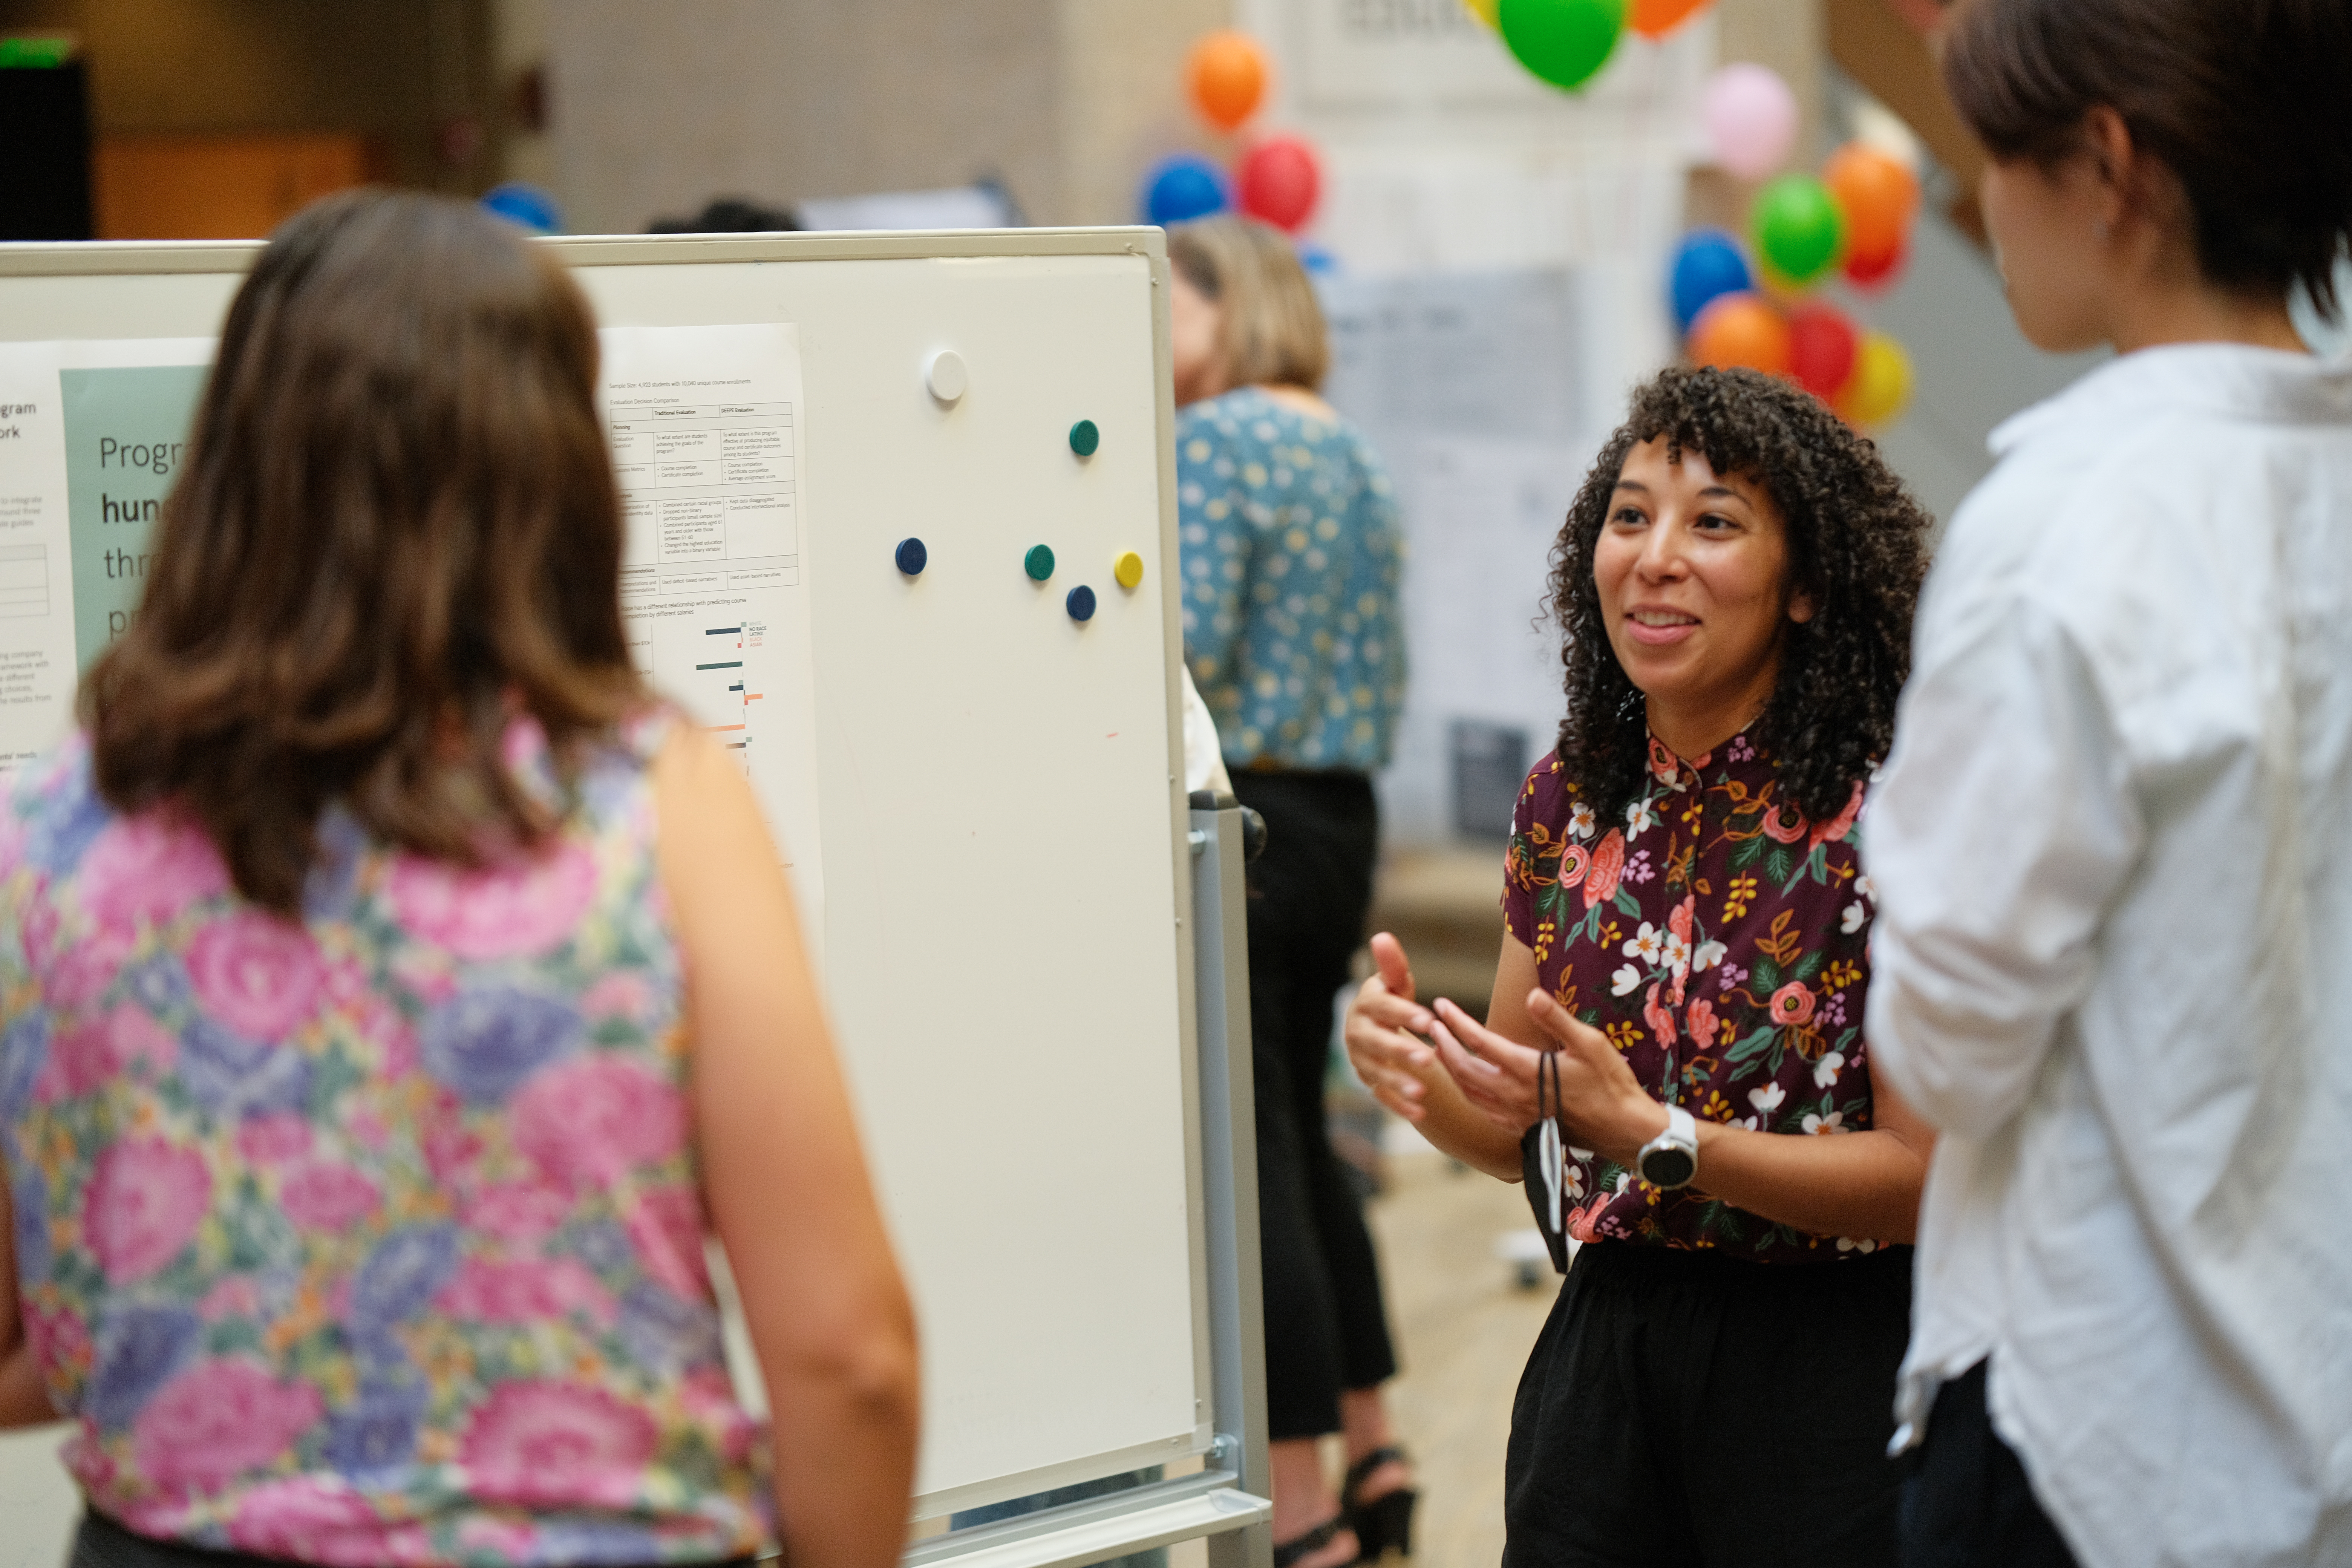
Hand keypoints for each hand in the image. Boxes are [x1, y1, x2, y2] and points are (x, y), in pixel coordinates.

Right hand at [1344, 934, 1437, 1120]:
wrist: (1372, 1030)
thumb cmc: (1390, 1003)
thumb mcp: (1394, 984)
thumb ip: (1392, 966)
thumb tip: (1382, 937)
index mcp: (1366, 1006)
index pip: (1383, 1008)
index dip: (1404, 1014)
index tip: (1428, 1021)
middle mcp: (1358, 1033)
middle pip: (1376, 1043)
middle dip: (1400, 1052)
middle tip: (1426, 1060)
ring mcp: (1361, 1060)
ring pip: (1376, 1073)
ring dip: (1397, 1083)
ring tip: (1422, 1091)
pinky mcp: (1368, 1081)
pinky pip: (1381, 1097)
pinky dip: (1399, 1106)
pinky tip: (1421, 1113)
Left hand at [1428, 990, 1668, 1165]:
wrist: (1624, 1131)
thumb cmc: (1612, 1084)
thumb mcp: (1590, 1044)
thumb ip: (1557, 1019)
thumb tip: (1530, 995)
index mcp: (1527, 1070)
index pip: (1479, 1042)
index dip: (1456, 1022)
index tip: (1440, 1005)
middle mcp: (1514, 1095)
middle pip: (1463, 1070)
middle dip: (1442, 1045)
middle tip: (1431, 1025)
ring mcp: (1516, 1115)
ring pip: (1469, 1093)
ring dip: (1450, 1070)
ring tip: (1441, 1050)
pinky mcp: (1523, 1128)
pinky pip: (1484, 1111)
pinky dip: (1468, 1094)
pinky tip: (1469, 1085)